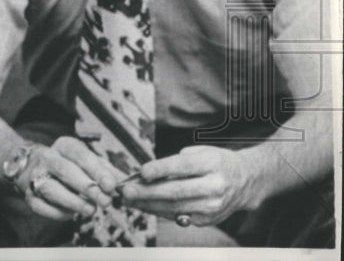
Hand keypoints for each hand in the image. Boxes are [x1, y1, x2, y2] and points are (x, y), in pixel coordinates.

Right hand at [16, 136, 128, 220]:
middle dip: (87, 187)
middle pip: (65, 170)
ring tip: (90, 210)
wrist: (32, 166)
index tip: (111, 185)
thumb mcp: (87, 161)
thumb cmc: (69, 165)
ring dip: (72, 201)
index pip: (80, 155)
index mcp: (63, 146)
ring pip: (50, 188)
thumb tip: (124, 184)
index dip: (96, 170)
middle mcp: (46, 158)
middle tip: (105, 201)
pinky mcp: (28, 195)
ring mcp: (34, 176)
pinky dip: (57, 212)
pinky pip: (41, 206)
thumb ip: (106, 171)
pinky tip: (72, 214)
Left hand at [121, 145, 256, 225]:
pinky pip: (179, 216)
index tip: (142, 171)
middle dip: (148, 193)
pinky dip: (159, 211)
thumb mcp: (200, 152)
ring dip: (148, 205)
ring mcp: (213, 207)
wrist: (245, 181)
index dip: (161, 169)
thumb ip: (176, 162)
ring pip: (175, 208)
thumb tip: (147, 175)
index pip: (183, 167)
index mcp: (212, 164)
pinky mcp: (209, 220)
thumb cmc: (215, 162)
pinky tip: (144, 205)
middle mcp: (215, 187)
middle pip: (176, 192)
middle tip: (127, 191)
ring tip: (129, 199)